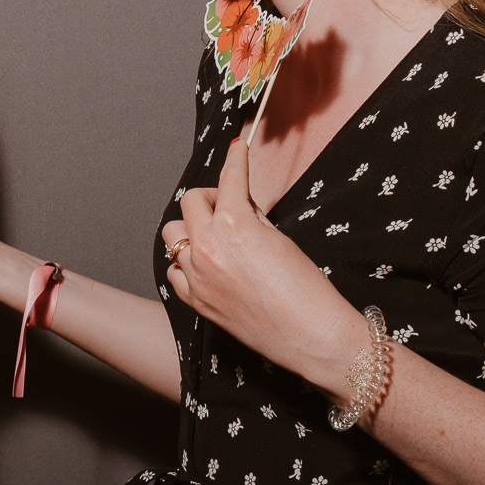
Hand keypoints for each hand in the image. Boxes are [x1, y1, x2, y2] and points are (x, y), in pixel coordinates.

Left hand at [161, 137, 370, 394]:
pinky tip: (207, 264)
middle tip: (233, 206)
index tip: (238, 149)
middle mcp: (208, 247)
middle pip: (191, 201)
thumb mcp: (280, 239)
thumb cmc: (306, 289)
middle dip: (212, 197)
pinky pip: (175, 270)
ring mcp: (197, 275)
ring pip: (173, 234)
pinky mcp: (196, 300)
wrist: (310, 336)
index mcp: (234, 224)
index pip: (229, 178)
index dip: (236, 159)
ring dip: (192, 227)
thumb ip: (252, 217)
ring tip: (217, 236)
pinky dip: (186, 262)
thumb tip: (240, 204)